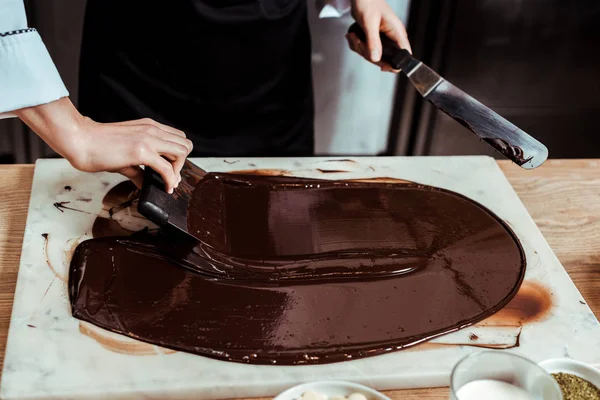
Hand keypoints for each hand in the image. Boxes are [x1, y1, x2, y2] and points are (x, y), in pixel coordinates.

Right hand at [15, 97, 191, 192]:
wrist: (79, 140)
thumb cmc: (97, 145)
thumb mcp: (125, 154)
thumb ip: (139, 168)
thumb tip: (146, 183)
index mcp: (150, 127)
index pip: (179, 138)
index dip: (178, 155)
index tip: (171, 170)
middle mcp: (152, 130)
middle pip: (185, 144)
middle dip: (181, 163)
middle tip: (170, 176)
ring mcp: (148, 139)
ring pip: (182, 152)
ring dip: (178, 170)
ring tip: (168, 182)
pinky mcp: (141, 151)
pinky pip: (167, 168)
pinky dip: (170, 180)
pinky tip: (165, 188)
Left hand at [346, 0, 411, 71]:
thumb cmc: (368, 2)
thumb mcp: (369, 23)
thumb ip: (373, 42)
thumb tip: (376, 59)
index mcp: (397, 32)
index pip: (405, 55)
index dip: (395, 65)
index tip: (382, 66)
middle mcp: (392, 37)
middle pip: (385, 60)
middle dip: (368, 54)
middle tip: (359, 42)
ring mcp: (383, 40)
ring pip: (373, 56)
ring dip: (360, 48)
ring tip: (354, 36)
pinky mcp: (375, 40)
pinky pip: (366, 50)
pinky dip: (357, 45)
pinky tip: (353, 36)